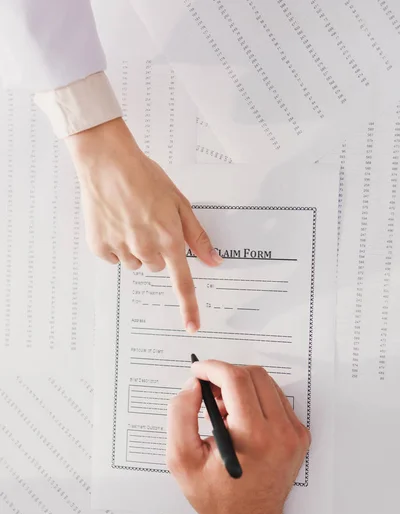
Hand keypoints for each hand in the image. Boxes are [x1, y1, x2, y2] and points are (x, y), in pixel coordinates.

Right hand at [65, 118, 221, 332]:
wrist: (108, 163)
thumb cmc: (146, 178)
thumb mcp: (179, 203)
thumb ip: (197, 236)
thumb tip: (214, 261)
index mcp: (169, 239)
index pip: (182, 282)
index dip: (189, 306)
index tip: (192, 326)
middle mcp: (145, 248)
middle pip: (156, 267)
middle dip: (156, 251)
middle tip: (148, 223)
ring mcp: (120, 248)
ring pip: (134, 263)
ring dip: (135, 248)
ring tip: (130, 219)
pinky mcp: (99, 245)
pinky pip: (112, 257)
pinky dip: (114, 245)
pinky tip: (114, 223)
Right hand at [167, 361, 310, 513]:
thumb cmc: (216, 497)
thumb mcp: (181, 459)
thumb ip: (181, 414)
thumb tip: (194, 385)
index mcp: (253, 437)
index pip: (236, 379)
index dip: (212, 368)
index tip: (197, 370)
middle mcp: (281, 432)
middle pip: (254, 375)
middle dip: (225, 375)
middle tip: (207, 392)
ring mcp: (294, 434)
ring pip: (267, 383)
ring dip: (241, 386)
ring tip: (222, 410)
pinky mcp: (299, 436)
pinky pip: (276, 399)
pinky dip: (255, 398)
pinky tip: (240, 419)